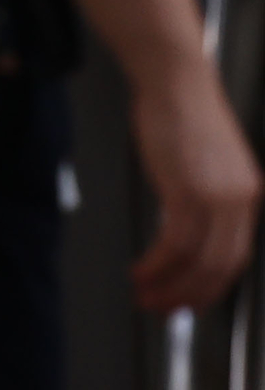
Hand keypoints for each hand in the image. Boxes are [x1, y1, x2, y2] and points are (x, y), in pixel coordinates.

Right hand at [129, 57, 261, 311]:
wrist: (175, 81)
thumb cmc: (181, 112)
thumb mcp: (205, 161)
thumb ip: (203, 195)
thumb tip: (184, 227)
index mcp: (248, 194)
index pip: (236, 255)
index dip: (212, 285)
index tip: (190, 300)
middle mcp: (240, 200)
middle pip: (221, 266)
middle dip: (191, 295)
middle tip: (165, 309)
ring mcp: (217, 197)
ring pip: (198, 261)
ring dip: (169, 285)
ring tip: (145, 294)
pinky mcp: (189, 191)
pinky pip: (175, 243)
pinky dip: (156, 264)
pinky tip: (141, 269)